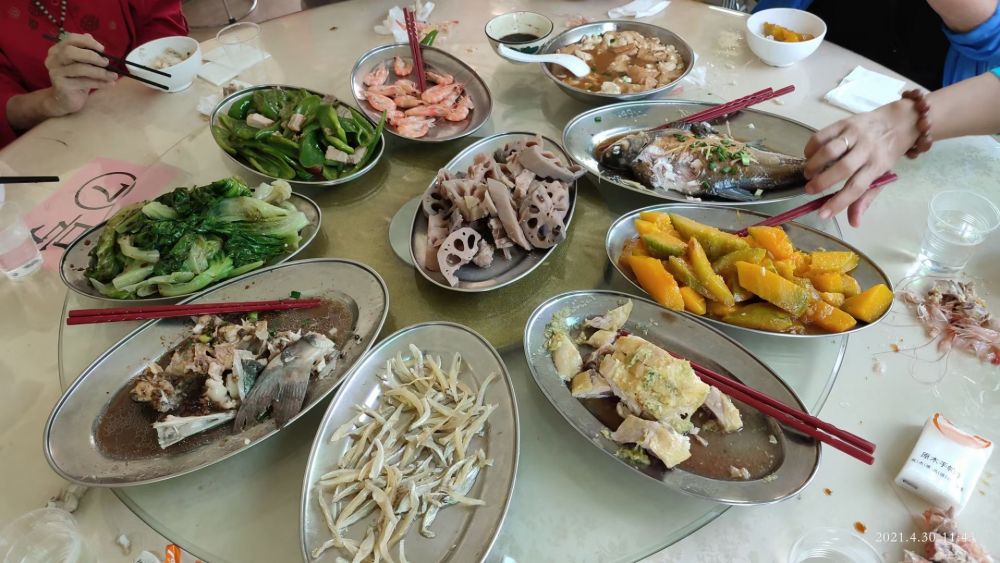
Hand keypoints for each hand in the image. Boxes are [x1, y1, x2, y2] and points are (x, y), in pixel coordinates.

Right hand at [42, 32, 117, 116]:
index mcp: (57, 50)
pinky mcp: (61, 86)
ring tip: (113, 76)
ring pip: (79, 69)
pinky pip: (84, 82)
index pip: (71, 39)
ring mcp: (55, 73)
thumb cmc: (76, 79)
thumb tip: (91, 36)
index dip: (88, 42)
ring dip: (100, 72)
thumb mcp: (82, 64)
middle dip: (91, 56)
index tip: (102, 49)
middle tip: (106, 62)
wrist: (65, 100)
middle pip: (70, 52)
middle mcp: (53, 59)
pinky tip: (110, 84)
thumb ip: (85, 50)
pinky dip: (100, 83)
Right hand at [802, 101, 919, 225]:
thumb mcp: (882, 176)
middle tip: (809, 190)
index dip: (838, 202)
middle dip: (822, 182)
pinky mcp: (844, 122)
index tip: (822, 214)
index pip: (857, 187)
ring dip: (814, 164)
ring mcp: (855, 134)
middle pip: (842, 168)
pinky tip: (809, 156)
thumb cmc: (887, 153)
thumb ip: (866, 199)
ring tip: (808, 173)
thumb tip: (853, 223)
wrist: (900, 121)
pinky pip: (822, 135)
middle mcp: (867, 150)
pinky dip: (811, 147)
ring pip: (830, 150)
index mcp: (878, 166)